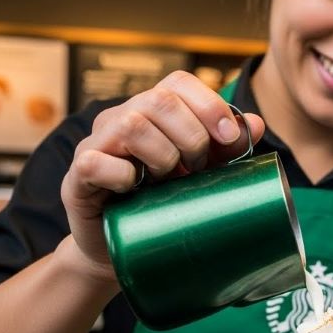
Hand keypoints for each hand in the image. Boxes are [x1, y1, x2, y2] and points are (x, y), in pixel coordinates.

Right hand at [60, 70, 264, 280]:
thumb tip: (255, 122)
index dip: (208, 104)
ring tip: (166, 181)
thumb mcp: (201, 174)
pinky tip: (134, 189)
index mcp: (151, 112)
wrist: (124, 250)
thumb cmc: (164, 205)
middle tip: (196, 168)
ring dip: (162, 155)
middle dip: (191, 136)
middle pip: (160, 100)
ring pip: (132, 124)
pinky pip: (95, 161)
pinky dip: (122, 175)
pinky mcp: (77, 177)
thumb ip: (225, 149)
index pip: (178, 82)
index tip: (228, 137)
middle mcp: (120, 119)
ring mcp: (95, 145)